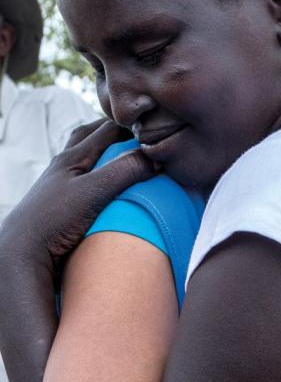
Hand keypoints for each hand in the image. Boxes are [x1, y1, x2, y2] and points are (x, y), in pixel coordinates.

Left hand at [0, 119, 155, 275]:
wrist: (22, 254)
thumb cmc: (54, 221)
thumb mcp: (93, 193)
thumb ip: (123, 171)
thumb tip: (155, 157)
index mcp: (72, 157)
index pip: (108, 128)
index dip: (134, 127)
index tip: (158, 133)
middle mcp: (65, 165)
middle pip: (93, 136)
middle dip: (119, 133)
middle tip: (144, 139)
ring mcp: (62, 184)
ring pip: (88, 156)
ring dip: (108, 153)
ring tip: (130, 159)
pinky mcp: (64, 204)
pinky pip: (86, 179)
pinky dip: (102, 175)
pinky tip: (112, 187)